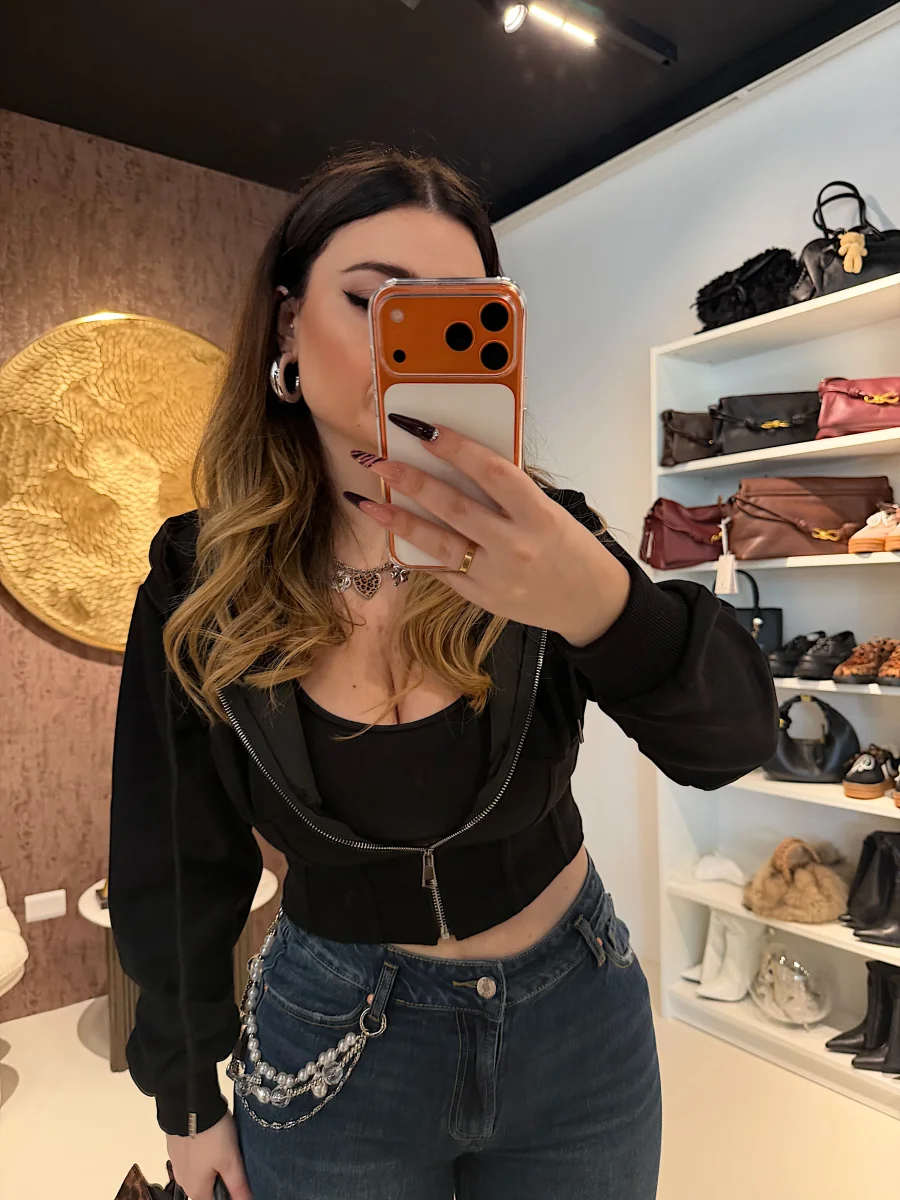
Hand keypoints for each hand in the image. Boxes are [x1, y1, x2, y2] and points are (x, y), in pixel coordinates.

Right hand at [167, 1112, 251, 1199]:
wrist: (189, 1103)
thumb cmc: (210, 1133)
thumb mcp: (231, 1160)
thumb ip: (238, 1185)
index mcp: (196, 1190)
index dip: (230, 1194)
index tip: (239, 1180)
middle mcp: (183, 1180)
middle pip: (207, 1188)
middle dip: (222, 1178)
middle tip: (234, 1158)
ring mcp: (178, 1163)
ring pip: (200, 1171)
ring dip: (212, 1163)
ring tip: (225, 1144)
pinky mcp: (176, 1146)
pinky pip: (192, 1156)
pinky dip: (203, 1150)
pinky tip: (213, 1136)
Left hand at [346, 415, 629, 646]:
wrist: (589, 603)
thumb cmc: (570, 548)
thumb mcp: (549, 512)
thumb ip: (509, 492)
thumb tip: (459, 462)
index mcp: (537, 515)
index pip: (492, 473)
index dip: (456, 448)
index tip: (424, 428)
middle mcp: (514, 545)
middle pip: (454, 506)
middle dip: (411, 480)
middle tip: (378, 460)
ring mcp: (494, 575)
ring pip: (437, 542)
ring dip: (397, 520)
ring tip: (365, 502)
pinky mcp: (480, 597)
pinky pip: (441, 570)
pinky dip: (415, 551)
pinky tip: (390, 535)